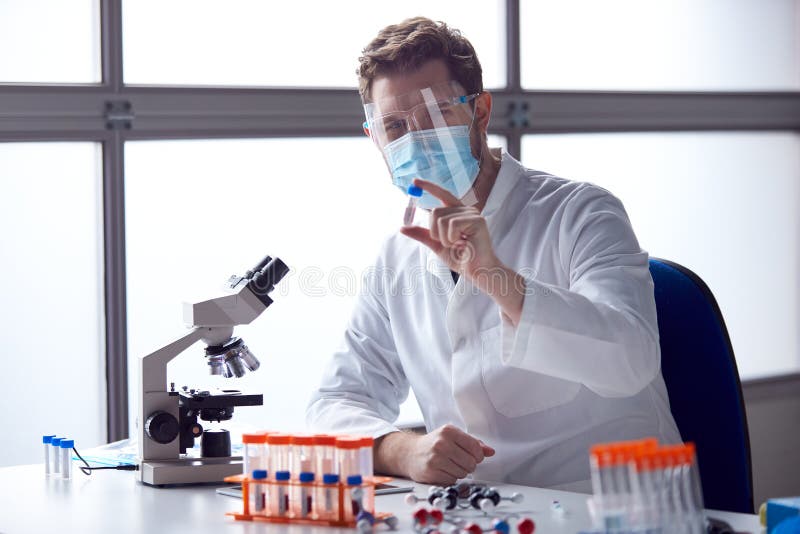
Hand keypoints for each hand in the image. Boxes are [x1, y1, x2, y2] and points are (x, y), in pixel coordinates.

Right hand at [375, 425, 494, 484]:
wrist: (410, 453)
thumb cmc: (433, 444)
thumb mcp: (452, 437)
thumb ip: (473, 443)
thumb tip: (490, 451)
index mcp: (449, 431)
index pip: (475, 447)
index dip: (478, 455)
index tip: (473, 456)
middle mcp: (442, 443)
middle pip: (471, 463)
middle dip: (469, 465)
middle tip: (460, 461)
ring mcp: (436, 458)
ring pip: (463, 473)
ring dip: (460, 472)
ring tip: (449, 465)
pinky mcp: (431, 471)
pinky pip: (452, 480)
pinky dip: (451, 478)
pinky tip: (443, 471)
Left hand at [400, 178, 525, 324]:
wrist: (476, 271)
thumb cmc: (461, 259)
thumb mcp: (436, 245)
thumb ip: (422, 234)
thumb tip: (402, 227)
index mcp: (456, 213)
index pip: (441, 194)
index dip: (428, 186)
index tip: (414, 181)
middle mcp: (464, 210)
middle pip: (434, 212)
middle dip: (435, 232)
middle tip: (450, 244)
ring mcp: (472, 214)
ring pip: (441, 219)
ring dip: (444, 238)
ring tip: (459, 245)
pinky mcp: (477, 220)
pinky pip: (451, 225)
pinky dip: (452, 238)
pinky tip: (464, 244)